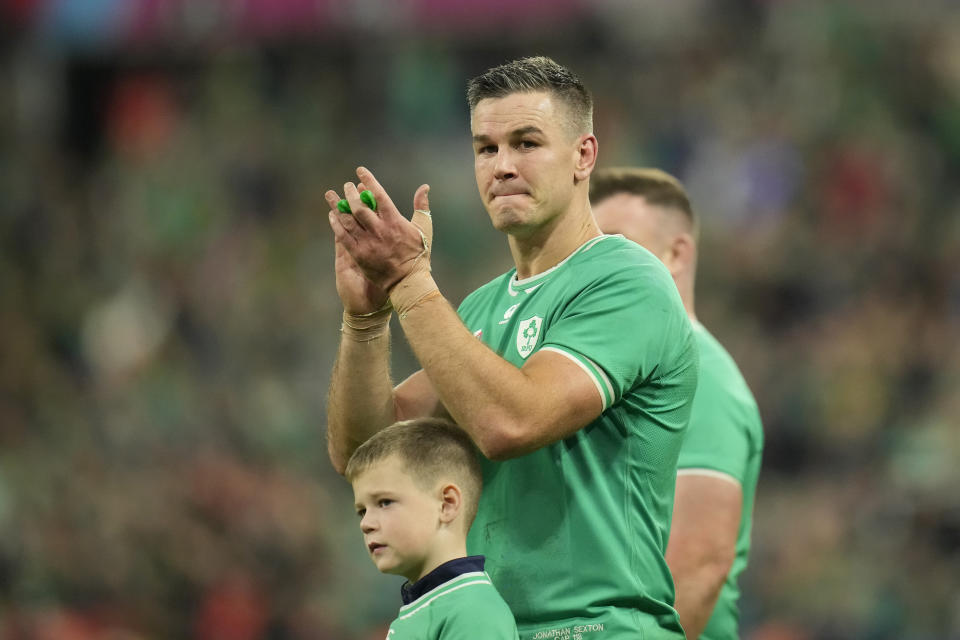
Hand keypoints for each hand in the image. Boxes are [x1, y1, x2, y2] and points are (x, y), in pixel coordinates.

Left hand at [327, 167, 431, 295]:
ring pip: (348, 220)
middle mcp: (379, 230)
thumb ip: (421, 206)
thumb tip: (424, 187)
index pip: (379, 195)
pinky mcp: (359, 254)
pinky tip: (332, 215)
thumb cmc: (418, 254)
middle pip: (359, 206)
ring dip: (338, 205)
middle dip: (350, 193)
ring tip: (332, 195)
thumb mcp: (424, 228)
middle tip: (347, 186)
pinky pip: (343, 236)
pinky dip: (336, 224)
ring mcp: (368, 243)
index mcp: (395, 221)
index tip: (360, 171)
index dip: (369, 181)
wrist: (408, 281)